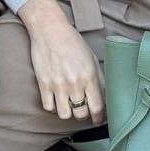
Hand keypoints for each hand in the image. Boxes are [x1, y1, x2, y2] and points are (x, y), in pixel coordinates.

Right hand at [18, 0, 105, 124]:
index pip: (97, 107)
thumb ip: (99, 79)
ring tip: (68, 105)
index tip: (97, 120)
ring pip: (64, 115)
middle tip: (83, 110)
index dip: (98, 118)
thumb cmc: (73, 42)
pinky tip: (56, 100)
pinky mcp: (43, 84)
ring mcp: (58, 85)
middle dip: (83, 115)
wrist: (50, 30)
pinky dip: (53, 107)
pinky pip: (49, 107)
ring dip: (68, 113)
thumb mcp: (92, 58)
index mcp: (89, 76)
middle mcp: (74, 83)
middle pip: (81, 114)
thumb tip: (106, 97)